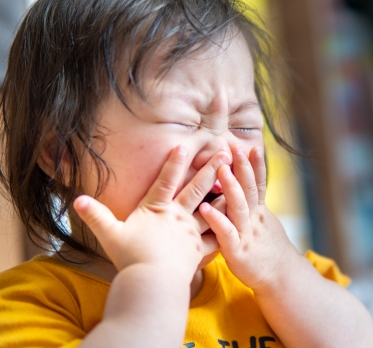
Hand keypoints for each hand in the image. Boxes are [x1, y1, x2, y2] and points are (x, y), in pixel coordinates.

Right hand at [74, 145, 230, 282]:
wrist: (152, 285)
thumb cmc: (130, 259)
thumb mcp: (110, 235)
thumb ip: (96, 216)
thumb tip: (76, 199)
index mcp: (157, 210)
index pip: (166, 181)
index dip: (175, 162)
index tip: (185, 145)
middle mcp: (178, 217)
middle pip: (197, 189)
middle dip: (211, 169)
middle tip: (226, 154)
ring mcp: (191, 233)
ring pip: (212, 209)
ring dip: (225, 194)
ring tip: (239, 182)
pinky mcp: (200, 250)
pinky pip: (216, 237)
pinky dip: (226, 228)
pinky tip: (236, 222)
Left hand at [199, 145, 293, 288]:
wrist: (279, 277)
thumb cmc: (267, 249)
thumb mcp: (265, 223)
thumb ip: (254, 205)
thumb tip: (246, 185)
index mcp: (260, 212)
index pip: (259, 183)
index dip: (255, 165)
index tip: (250, 146)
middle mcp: (255, 219)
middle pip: (250, 189)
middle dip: (243, 167)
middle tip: (235, 147)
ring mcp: (247, 234)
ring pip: (239, 207)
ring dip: (231, 187)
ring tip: (221, 170)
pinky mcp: (237, 251)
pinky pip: (226, 233)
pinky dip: (216, 219)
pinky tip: (205, 208)